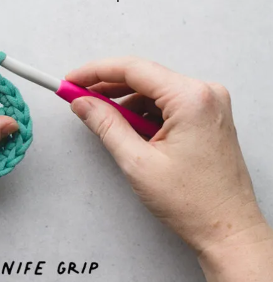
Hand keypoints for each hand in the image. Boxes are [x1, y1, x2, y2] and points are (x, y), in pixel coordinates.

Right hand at [66, 57, 272, 280]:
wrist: (227, 228)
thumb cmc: (193, 201)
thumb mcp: (137, 162)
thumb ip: (105, 125)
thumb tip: (83, 102)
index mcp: (191, 98)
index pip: (133, 69)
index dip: (95, 72)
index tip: (70, 80)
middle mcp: (205, 94)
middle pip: (144, 77)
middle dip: (107, 88)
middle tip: (76, 98)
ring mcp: (210, 105)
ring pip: (154, 92)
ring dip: (126, 104)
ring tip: (105, 125)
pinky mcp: (208, 117)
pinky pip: (168, 104)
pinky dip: (144, 114)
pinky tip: (131, 133)